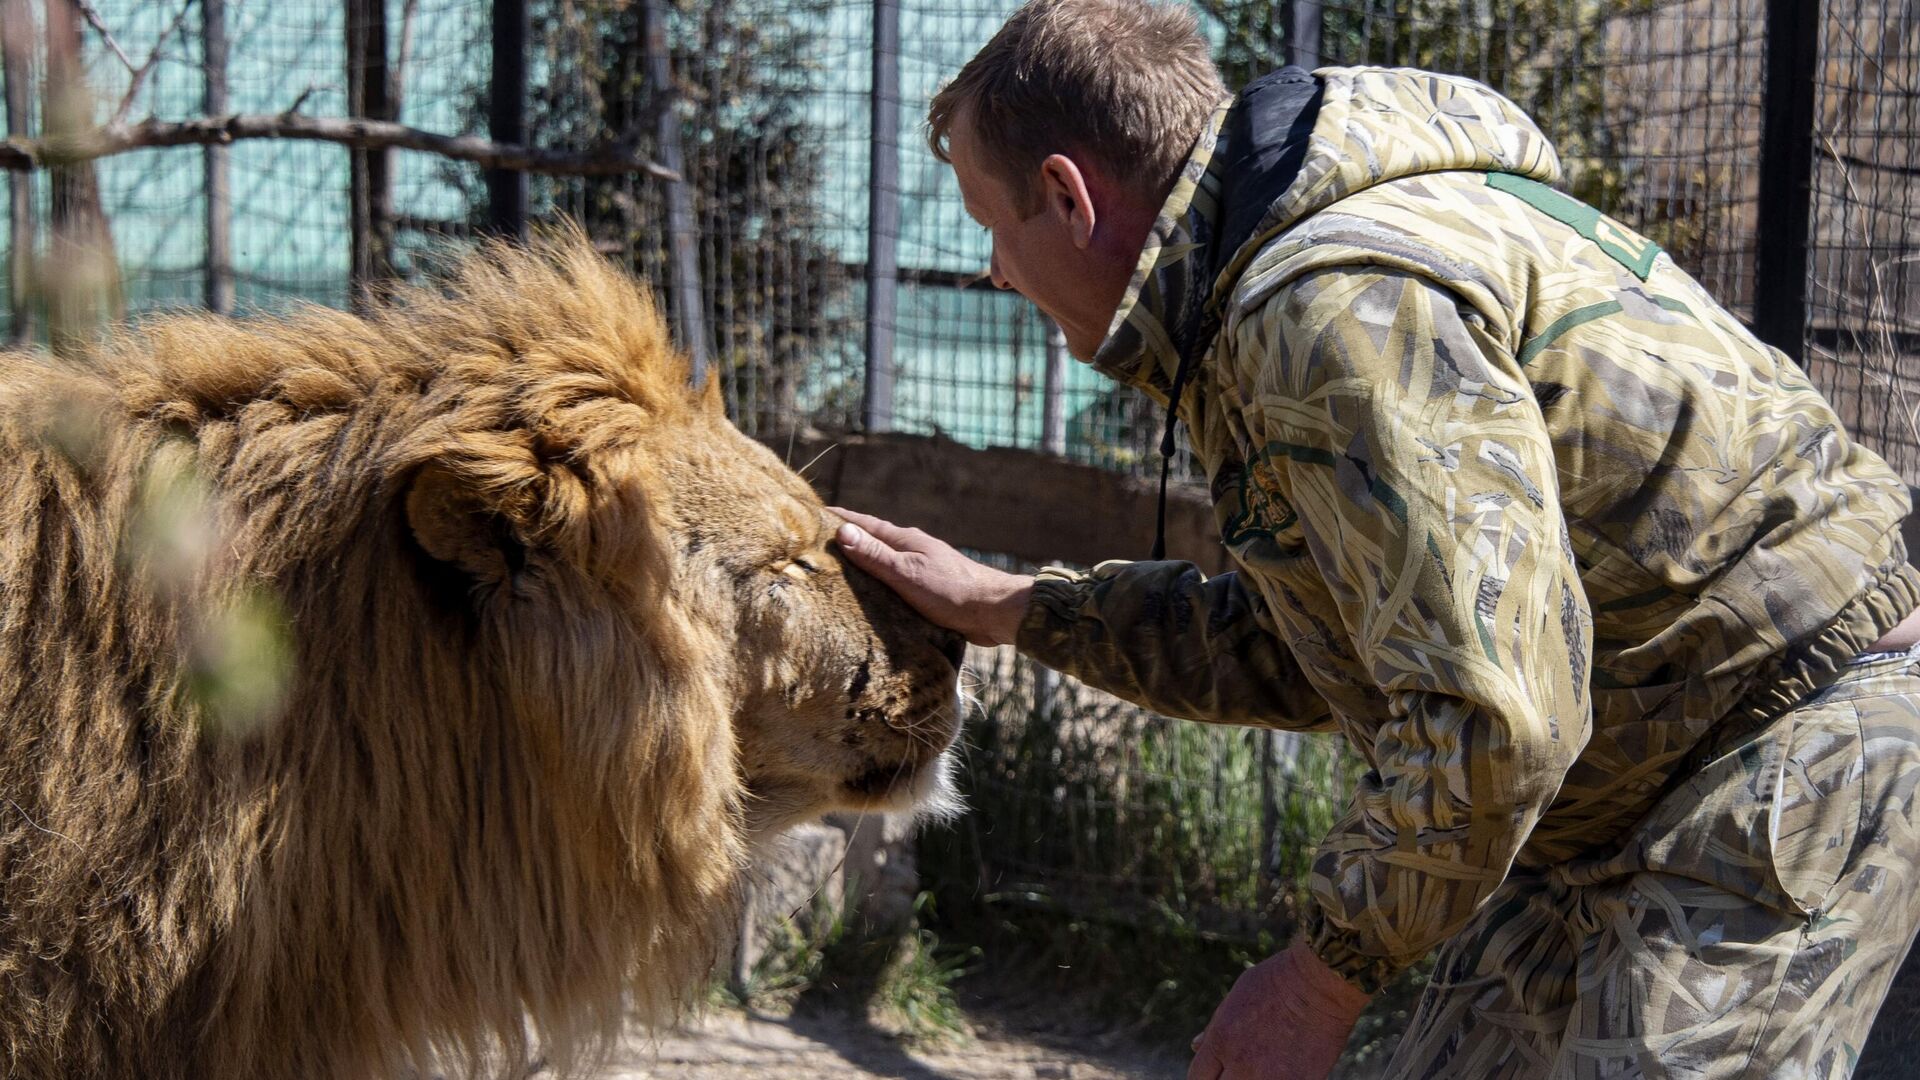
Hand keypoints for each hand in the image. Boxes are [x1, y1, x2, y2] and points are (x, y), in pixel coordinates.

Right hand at [830, 508, 1032, 647]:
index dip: (839, 519)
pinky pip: (894, 582)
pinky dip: (878, 584)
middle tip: (815, 545)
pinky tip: (870, 598)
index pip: (864, 524)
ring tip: (836, 572)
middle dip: (846, 541)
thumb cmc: (951, 591)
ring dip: (863, 564)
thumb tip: (843, 531)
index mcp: (905, 540)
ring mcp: (921, 568)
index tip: (813, 514)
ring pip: (884, 562)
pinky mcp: (928, 589)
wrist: (993, 612)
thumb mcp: (907, 573)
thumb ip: (876, 555)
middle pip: (873, 541)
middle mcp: (912, 550)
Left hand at [1188, 940, 1371, 1079]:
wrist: (1321, 982)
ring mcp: (1270, 1077)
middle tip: (1238, 1072)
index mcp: (1221, 1040)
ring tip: (1263, 1069)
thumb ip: (1215, 1027)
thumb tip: (1196, 1045)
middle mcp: (1241, 1063)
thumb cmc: (1278, 981)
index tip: (1215, 1075)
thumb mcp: (1236, 997)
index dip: (1206, 1078)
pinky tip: (1283, 1071)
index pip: (1198, 1077)